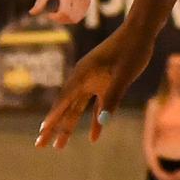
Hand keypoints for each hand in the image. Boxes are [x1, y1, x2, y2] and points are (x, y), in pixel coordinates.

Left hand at [31, 0, 88, 24]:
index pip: (64, 12)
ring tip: (59, 13)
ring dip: (67, 20)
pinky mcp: (87, 1)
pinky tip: (66, 9)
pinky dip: (73, 16)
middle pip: (72, 19)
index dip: (56, 18)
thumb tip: (31, 13)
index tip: (48, 14)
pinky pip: (81, 15)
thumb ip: (40, 2)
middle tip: (54, 15)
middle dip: (61, 21)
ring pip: (77, 19)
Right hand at [37, 27, 150, 148]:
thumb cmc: (131, 51)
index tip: (42, 132)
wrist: (140, 32)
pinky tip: (94, 137)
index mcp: (83, 75)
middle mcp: (83, 79)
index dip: (53, 117)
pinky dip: (95, 121)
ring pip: (77, 109)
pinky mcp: (105, 83)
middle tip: (39, 145)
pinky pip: (96, 106)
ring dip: (69, 127)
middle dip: (53, 128)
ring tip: (58, 146)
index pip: (64, 101)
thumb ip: (112, 97)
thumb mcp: (123, 75)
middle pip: (65, 108)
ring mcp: (93, 81)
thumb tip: (103, 122)